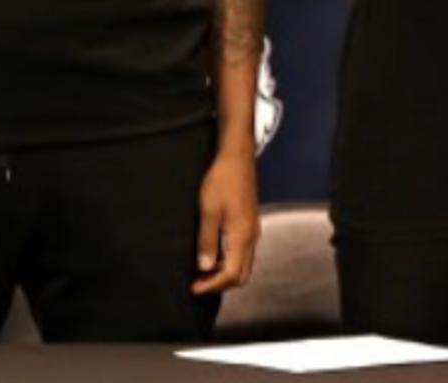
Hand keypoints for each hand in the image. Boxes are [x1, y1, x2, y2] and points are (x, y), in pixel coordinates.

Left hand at [192, 147, 259, 294]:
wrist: (237, 159)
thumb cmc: (221, 181)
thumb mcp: (208, 210)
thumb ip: (206, 240)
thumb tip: (204, 267)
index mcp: (242, 236)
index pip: (231, 274)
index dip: (213, 285)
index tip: (194, 288)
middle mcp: (252, 238)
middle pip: (242, 275)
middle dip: (220, 284)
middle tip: (198, 284)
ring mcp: (253, 232)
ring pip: (244, 265)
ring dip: (224, 273)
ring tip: (202, 273)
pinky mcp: (250, 225)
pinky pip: (243, 253)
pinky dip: (228, 261)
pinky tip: (213, 256)